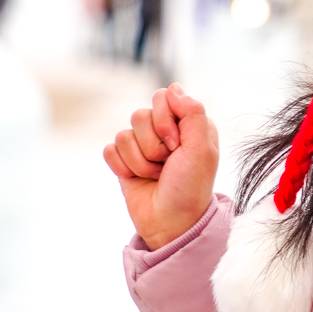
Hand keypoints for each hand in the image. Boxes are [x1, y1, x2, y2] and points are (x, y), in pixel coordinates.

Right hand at [104, 84, 219, 249]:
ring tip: (156, 175)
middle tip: (167, 164)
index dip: (165, 121)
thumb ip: (193, 113)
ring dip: (140, 162)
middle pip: (139, 115)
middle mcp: (164, 130)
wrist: (171, 223)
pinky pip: (110, 150)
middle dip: (152, 146)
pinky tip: (138, 179)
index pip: (163, 98)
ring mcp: (142, 145)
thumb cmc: (191, 187)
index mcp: (186, 123)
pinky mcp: (124, 160)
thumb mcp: (202, 150)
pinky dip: (123, 168)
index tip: (177, 145)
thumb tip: (173, 88)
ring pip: (123, 135)